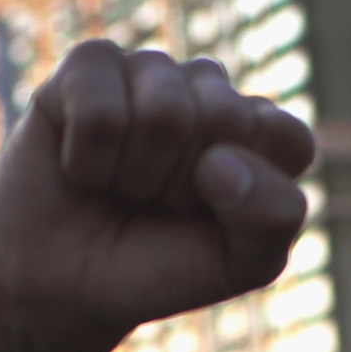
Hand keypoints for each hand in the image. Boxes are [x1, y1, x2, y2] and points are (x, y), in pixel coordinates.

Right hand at [0, 42, 315, 351]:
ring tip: (120, 186)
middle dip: (185, 185)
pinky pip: (100, 108)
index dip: (248, 196)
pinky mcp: (88, 66)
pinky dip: (88, 160)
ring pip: (164, 112)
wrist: (62, 285)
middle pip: (225, 117)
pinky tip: (80, 165)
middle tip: (157, 204)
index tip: (213, 221)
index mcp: (259, 130)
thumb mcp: (238, 263)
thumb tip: (220, 160)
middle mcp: (209, 89)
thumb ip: (272, 219)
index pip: (287, 138)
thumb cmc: (156, 267)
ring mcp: (149, 71)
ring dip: (135, 174)